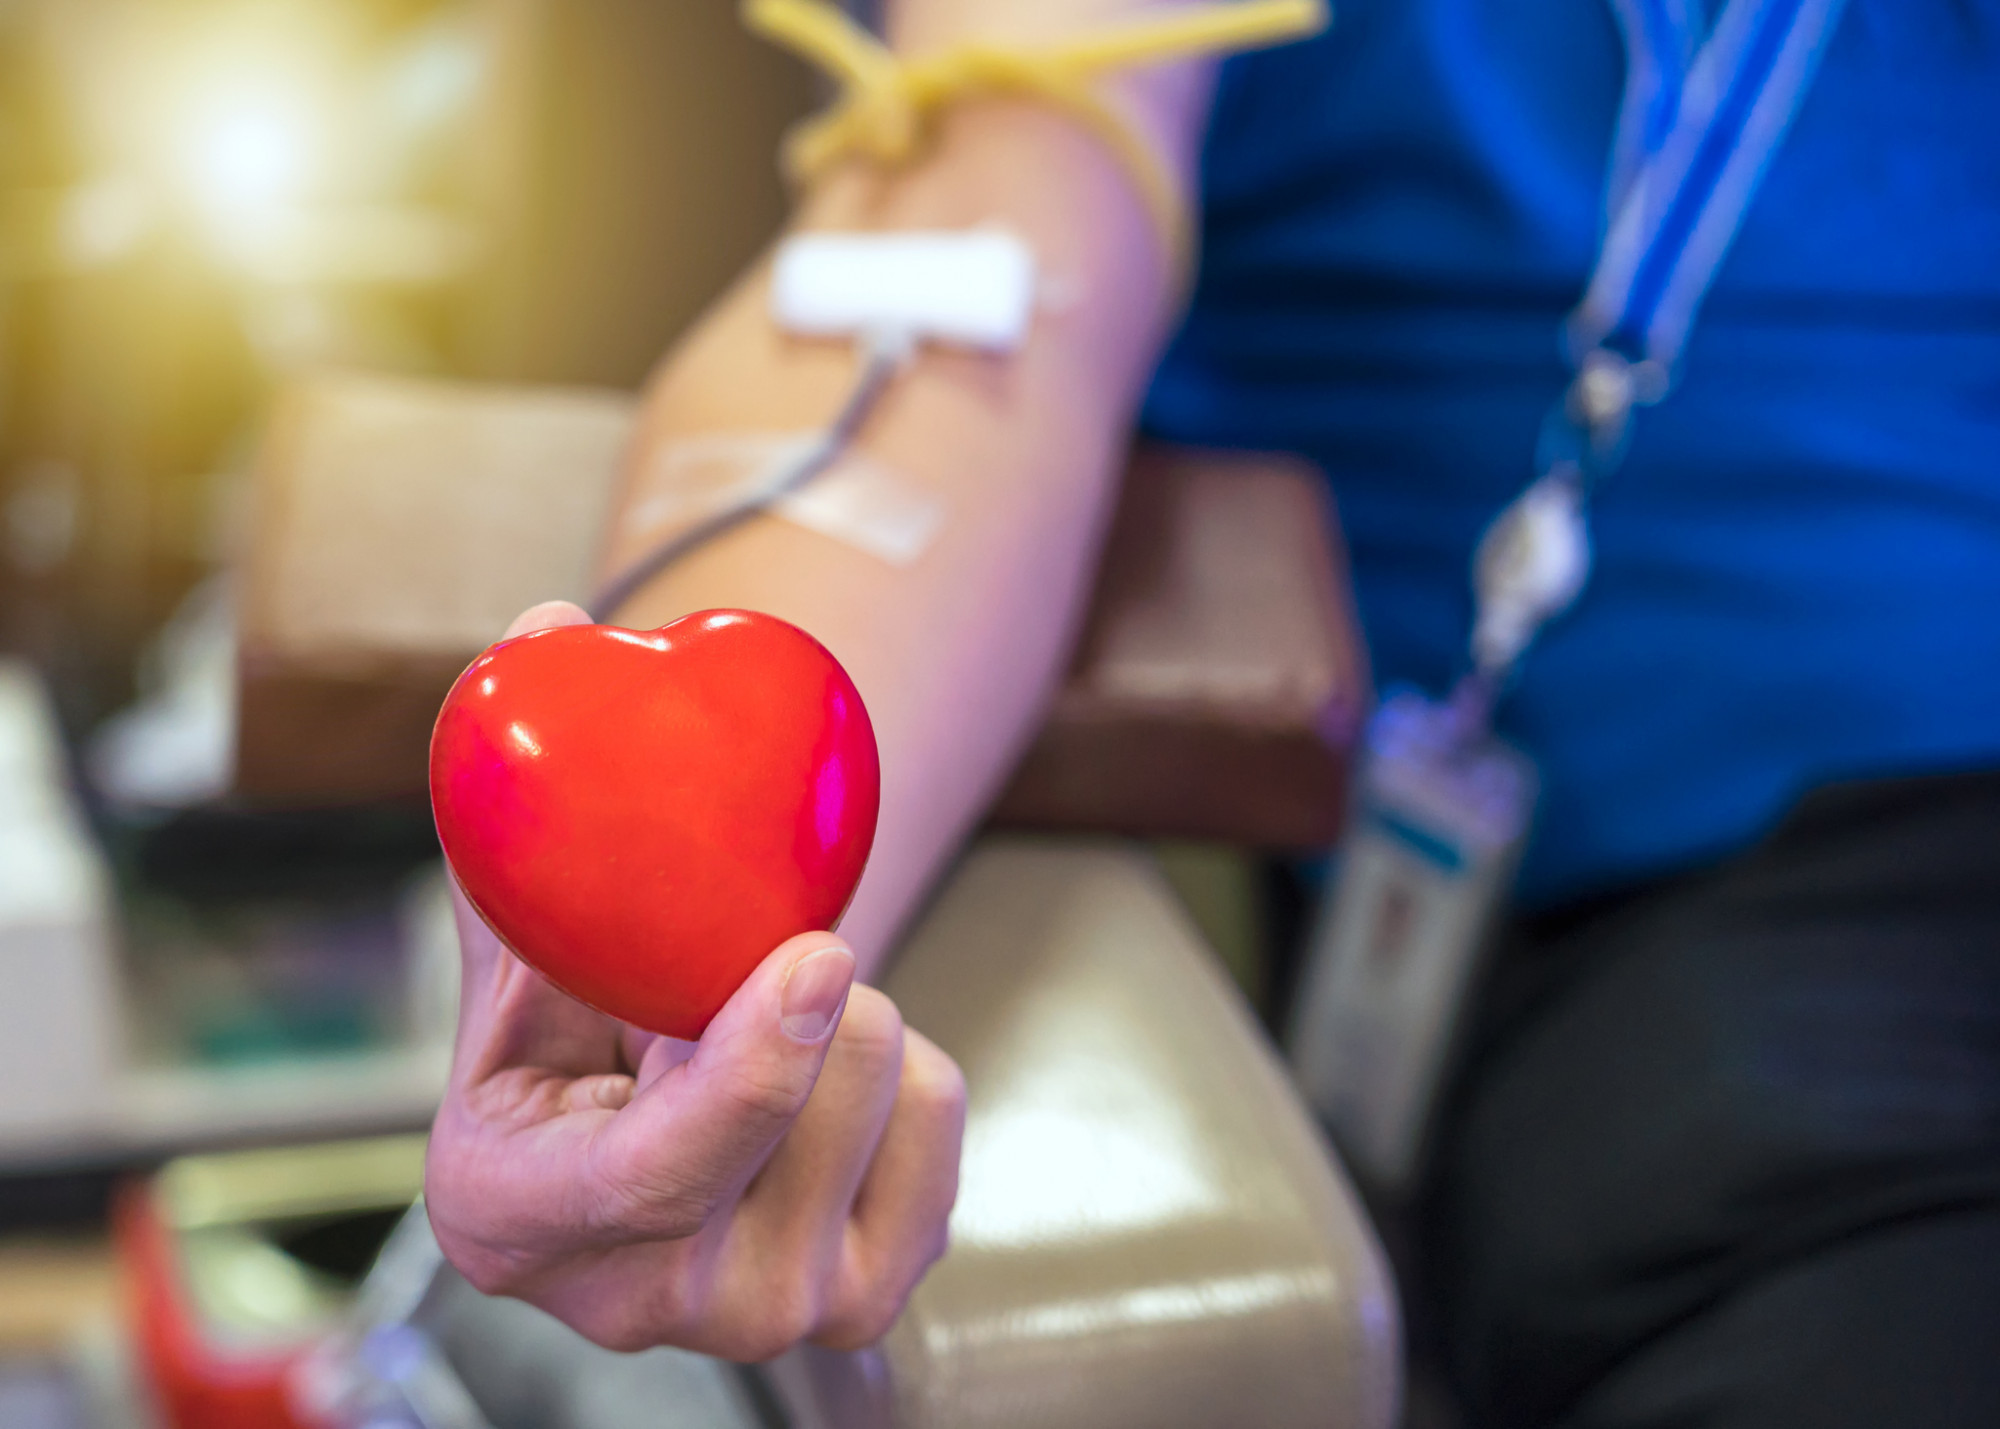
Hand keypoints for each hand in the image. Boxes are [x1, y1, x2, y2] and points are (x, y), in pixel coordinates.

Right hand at [423, 601, 965, 1360]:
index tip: (817, 949)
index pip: (662, 1170)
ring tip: (761, 1032)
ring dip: (846, 1017)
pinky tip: (822, 1076)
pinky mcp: (868, 1302)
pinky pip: (942, 1116)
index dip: (752, 1066)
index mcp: (516, 1219)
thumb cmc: (565, 1032)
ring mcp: (766, 1315)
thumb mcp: (518, 949)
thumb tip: (541, 630)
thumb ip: (519, 807)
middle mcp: (646, 1299)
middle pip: (809, 1110)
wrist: (632, 1130)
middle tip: (735, 970)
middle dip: (798, 992)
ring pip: (886, 1093)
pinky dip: (901, 1063)